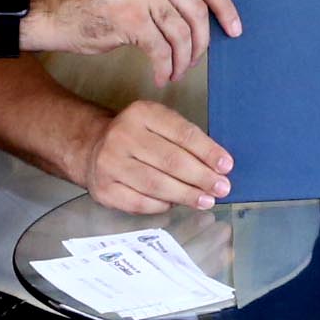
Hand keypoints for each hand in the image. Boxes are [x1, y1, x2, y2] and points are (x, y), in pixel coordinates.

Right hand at [31, 0, 241, 83]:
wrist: (56, 14)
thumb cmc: (97, 7)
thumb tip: (203, 22)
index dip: (225, 8)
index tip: (235, 29)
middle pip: (198, 13)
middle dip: (202, 44)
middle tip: (194, 62)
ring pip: (181, 34)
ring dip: (182, 61)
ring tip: (174, 72)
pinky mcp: (130, 19)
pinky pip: (162, 50)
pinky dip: (165, 68)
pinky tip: (159, 76)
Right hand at [82, 99, 232, 212]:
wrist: (93, 148)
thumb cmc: (138, 138)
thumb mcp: (159, 125)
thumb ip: (186, 141)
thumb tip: (218, 167)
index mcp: (141, 113)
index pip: (182, 133)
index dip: (207, 151)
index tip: (226, 166)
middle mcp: (122, 136)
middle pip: (171, 161)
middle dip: (201, 177)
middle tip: (222, 188)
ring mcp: (110, 164)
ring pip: (156, 184)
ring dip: (186, 195)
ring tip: (206, 200)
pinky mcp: (104, 189)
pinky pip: (140, 202)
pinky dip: (162, 205)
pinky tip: (175, 204)